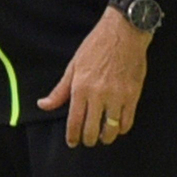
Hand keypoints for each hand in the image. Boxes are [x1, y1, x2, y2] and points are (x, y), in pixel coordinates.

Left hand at [37, 7, 150, 147]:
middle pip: (93, 129)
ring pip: (112, 129)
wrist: (124, 33)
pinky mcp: (133, 95)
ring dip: (106, 137)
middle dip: (89, 140)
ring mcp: (118, 96)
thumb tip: (43, 105)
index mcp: (81, 88)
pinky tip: (117, 127)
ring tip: (103, 137)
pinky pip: (128, 121)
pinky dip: (122, 128)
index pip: (75, 121)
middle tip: (87, 141)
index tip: (72, 143)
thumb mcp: (73, 66)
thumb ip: (60, 90)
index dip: (73, 136)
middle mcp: (99, 95)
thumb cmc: (95, 47)